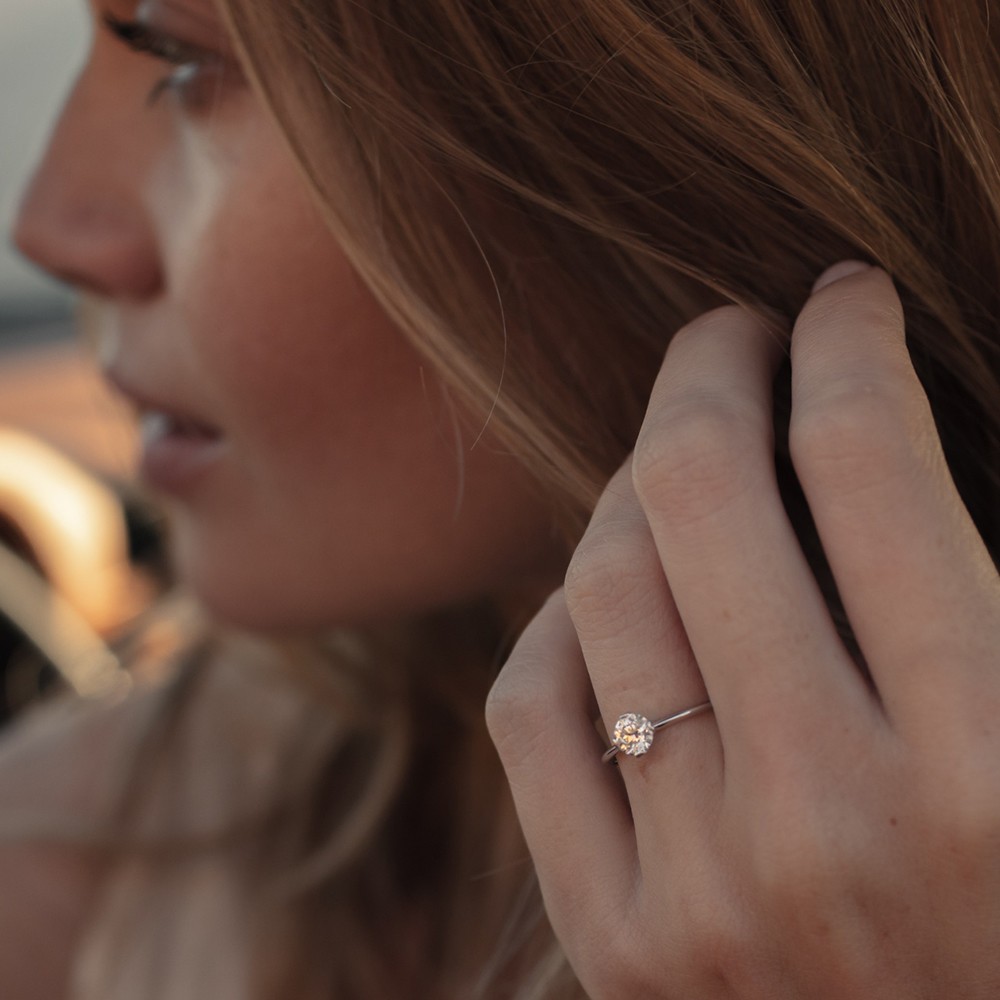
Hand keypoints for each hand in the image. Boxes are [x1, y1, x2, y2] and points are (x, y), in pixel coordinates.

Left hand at [487, 262, 999, 998]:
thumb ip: (989, 592)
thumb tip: (881, 426)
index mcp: (990, 766)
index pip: (869, 461)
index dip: (847, 338)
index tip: (842, 300)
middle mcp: (831, 821)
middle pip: (702, 491)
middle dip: (714, 370)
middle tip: (734, 334)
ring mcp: (702, 891)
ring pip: (602, 582)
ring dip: (636, 482)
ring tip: (680, 461)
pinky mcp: (618, 942)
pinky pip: (533, 706)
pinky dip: (560, 619)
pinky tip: (610, 597)